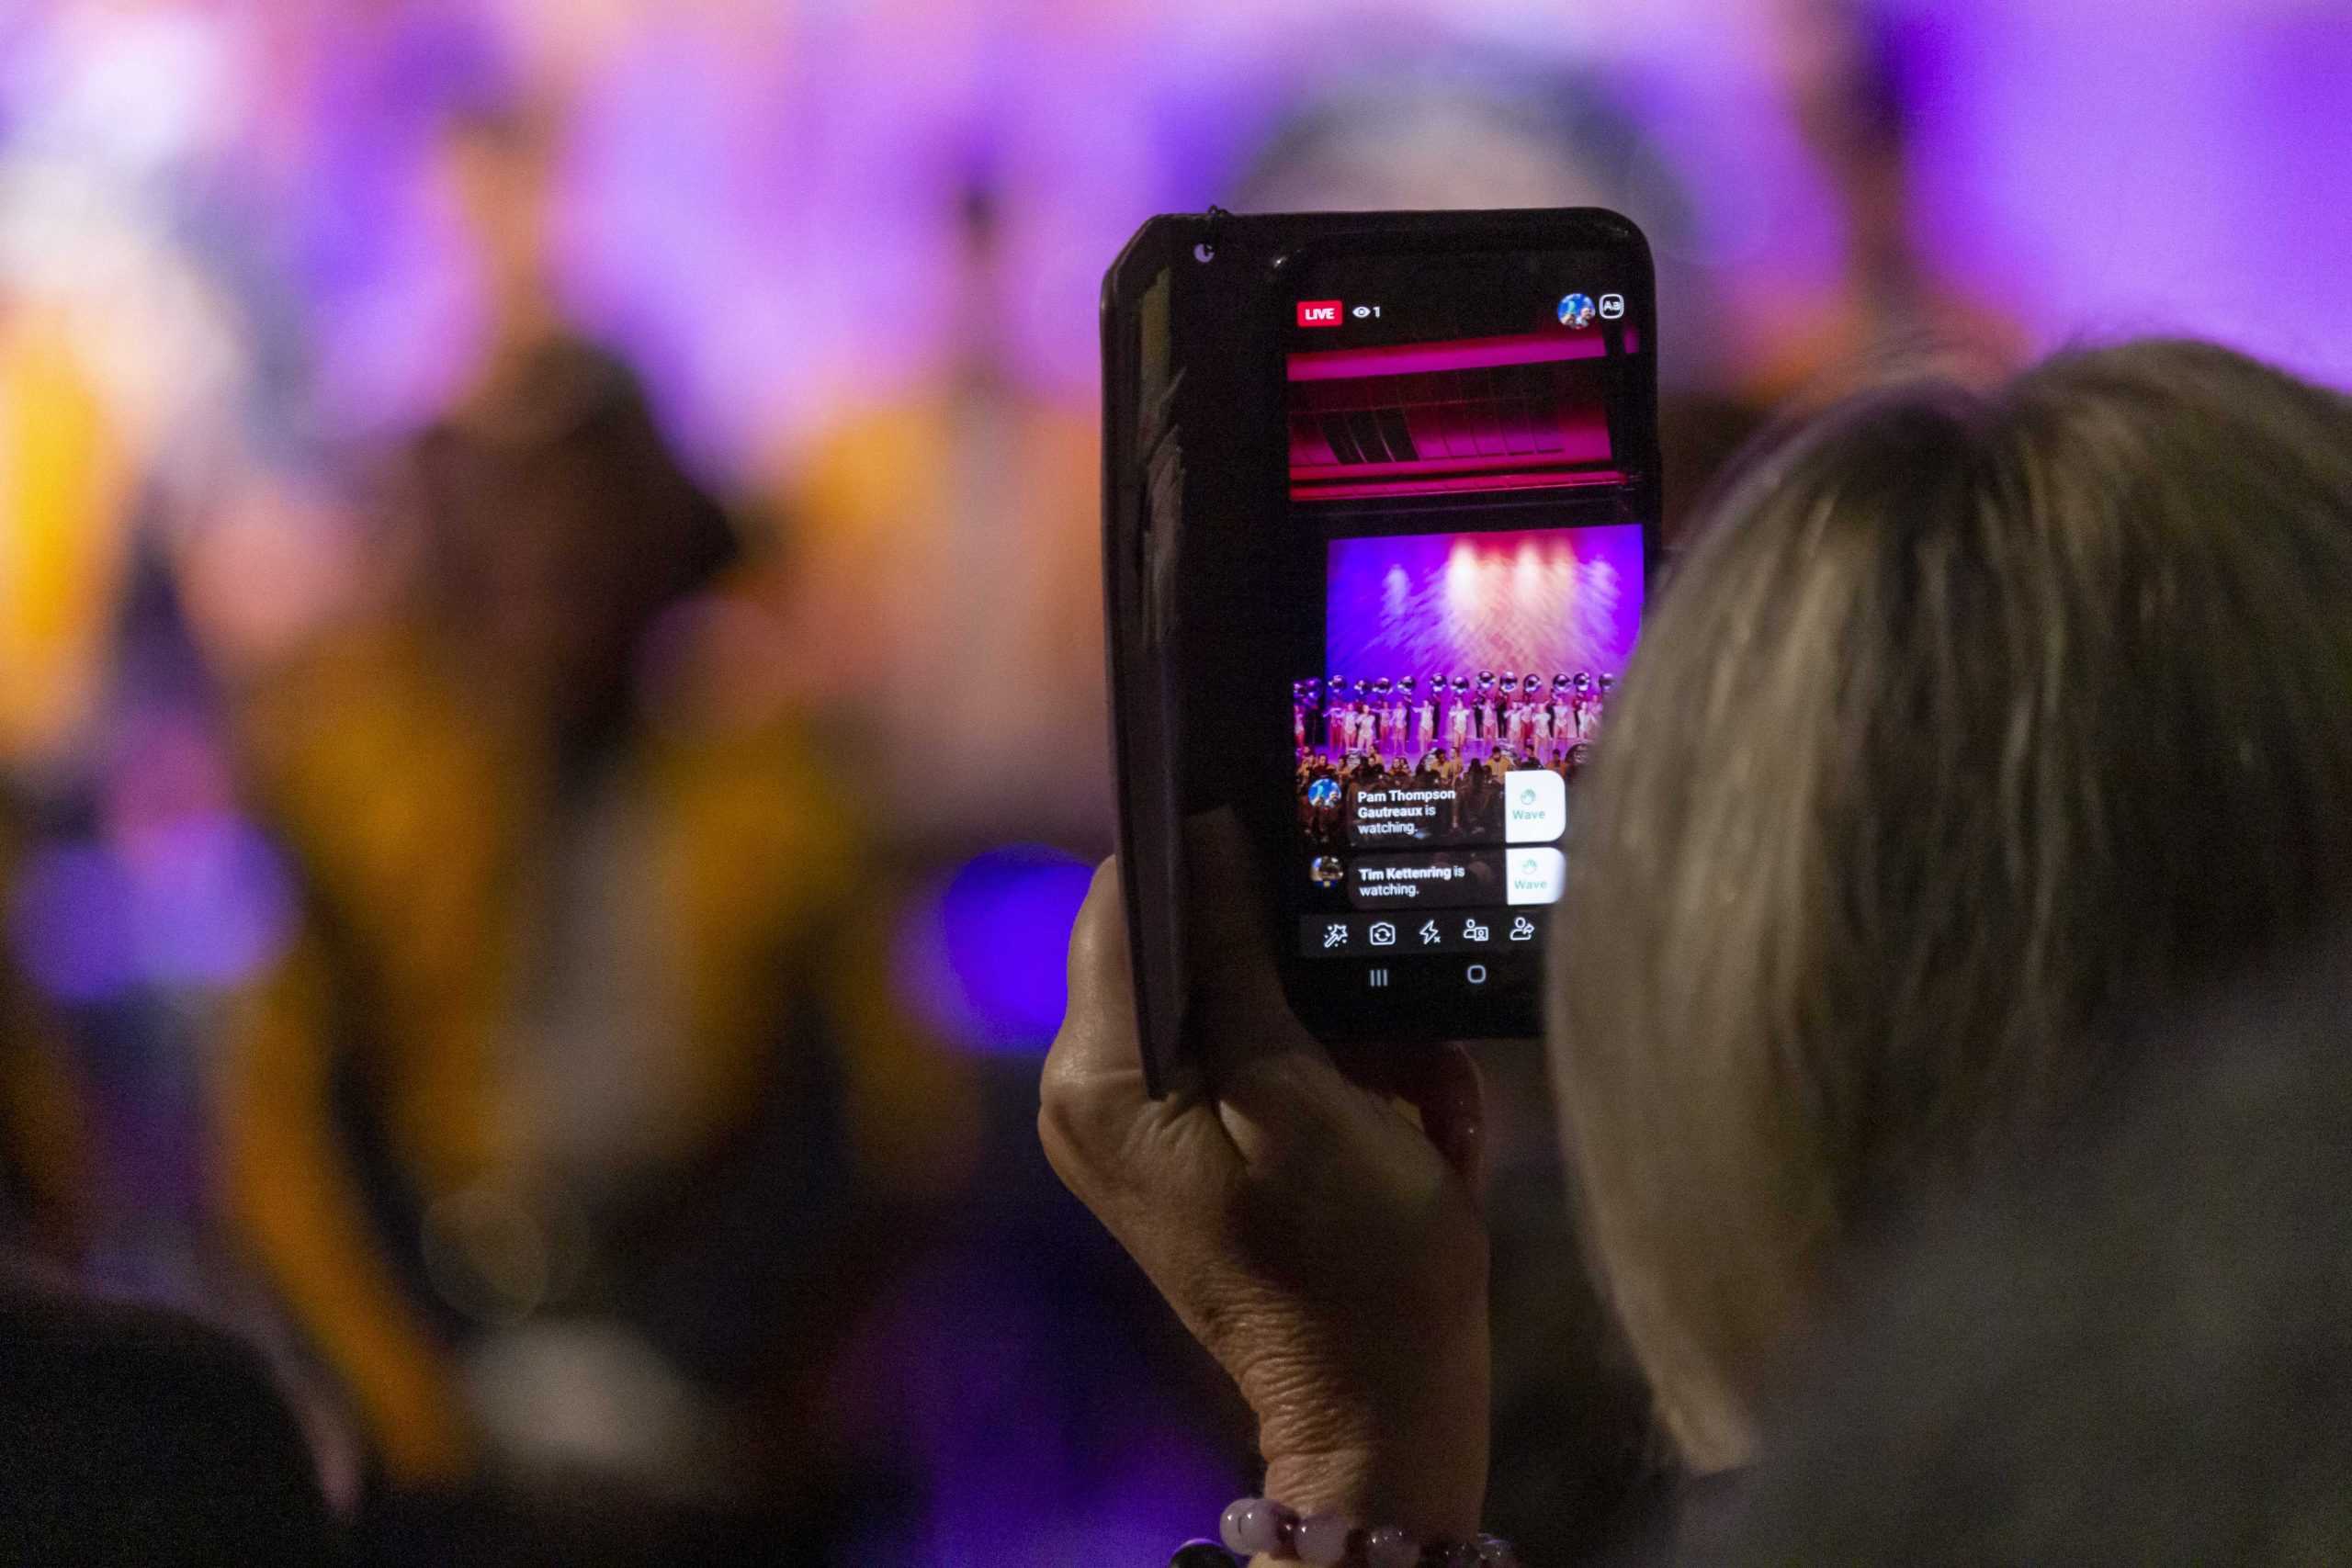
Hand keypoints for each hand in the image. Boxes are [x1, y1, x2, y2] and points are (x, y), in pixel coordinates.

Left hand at [1039, 823, 1491, 1542]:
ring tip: (1410, 1083)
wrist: (1382, 1407)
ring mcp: (1133, 1126)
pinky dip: (1333, 1066)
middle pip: (1176, 945)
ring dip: (1334, 1018)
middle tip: (1384, 1005)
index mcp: (1098, 1080)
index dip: (1197, 851)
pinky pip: (1255, 1054)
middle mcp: (1090, 1096)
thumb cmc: (1356, 1266)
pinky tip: (1402, 1112)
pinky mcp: (1183, 1147)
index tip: (1285, 829)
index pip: (1120, 904)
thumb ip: (1240, 965)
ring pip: (1234, 996)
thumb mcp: (1305, 1097)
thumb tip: (1209, 841)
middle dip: (1289, 954)